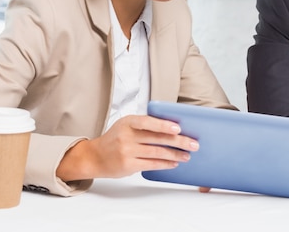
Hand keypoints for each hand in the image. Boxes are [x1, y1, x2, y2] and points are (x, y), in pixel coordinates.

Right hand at [56, 115, 198, 181]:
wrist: (94, 157)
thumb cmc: (115, 138)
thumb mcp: (126, 125)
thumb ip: (145, 125)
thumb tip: (173, 128)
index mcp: (128, 122)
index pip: (148, 122)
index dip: (163, 125)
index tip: (178, 128)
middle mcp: (126, 136)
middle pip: (157, 138)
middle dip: (178, 141)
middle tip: (193, 144)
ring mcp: (127, 151)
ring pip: (157, 152)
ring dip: (175, 154)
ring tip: (187, 155)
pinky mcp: (128, 165)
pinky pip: (151, 164)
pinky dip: (165, 164)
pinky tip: (174, 163)